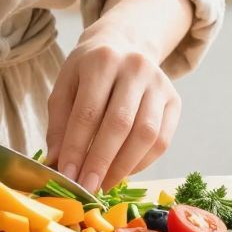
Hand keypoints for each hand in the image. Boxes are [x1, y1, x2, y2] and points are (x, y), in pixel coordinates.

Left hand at [46, 31, 180, 191]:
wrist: (124, 44)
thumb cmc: (88, 71)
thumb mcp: (65, 87)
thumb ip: (59, 124)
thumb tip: (58, 163)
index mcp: (102, 60)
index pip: (88, 112)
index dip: (77, 148)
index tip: (67, 175)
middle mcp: (136, 67)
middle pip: (119, 124)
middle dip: (101, 162)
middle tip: (87, 187)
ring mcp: (159, 84)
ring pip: (146, 134)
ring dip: (124, 166)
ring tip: (104, 184)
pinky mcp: (174, 100)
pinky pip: (162, 140)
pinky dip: (142, 162)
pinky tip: (123, 170)